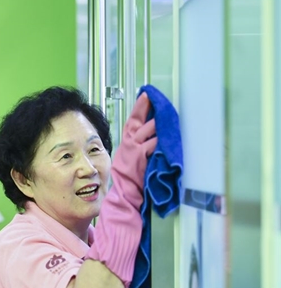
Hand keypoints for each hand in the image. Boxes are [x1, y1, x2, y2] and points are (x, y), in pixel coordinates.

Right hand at [111, 93, 157, 207]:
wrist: (124, 192)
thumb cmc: (128, 177)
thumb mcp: (128, 158)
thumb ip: (137, 146)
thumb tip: (152, 135)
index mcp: (125, 142)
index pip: (132, 120)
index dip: (138, 107)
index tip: (145, 95)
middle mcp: (128, 143)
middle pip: (137, 121)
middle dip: (145, 108)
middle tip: (153, 97)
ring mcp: (133, 150)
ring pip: (146, 130)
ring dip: (156, 123)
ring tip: (164, 115)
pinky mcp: (140, 157)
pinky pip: (152, 144)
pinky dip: (159, 140)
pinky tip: (164, 136)